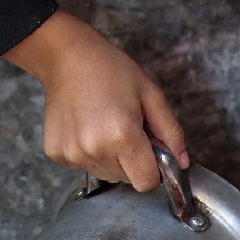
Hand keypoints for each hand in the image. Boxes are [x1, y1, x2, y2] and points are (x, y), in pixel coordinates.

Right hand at [3, 10, 187, 190]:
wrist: (67, 57)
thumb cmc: (110, 69)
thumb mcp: (151, 94)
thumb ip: (171, 132)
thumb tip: (182, 162)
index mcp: (122, 136)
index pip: (146, 182)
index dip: (154, 168)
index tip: (150, 149)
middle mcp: (95, 151)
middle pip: (126, 179)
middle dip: (132, 159)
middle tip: (126, 126)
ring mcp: (73, 154)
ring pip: (105, 174)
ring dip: (111, 157)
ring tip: (105, 124)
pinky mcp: (57, 153)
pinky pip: (84, 165)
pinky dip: (90, 152)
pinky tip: (86, 126)